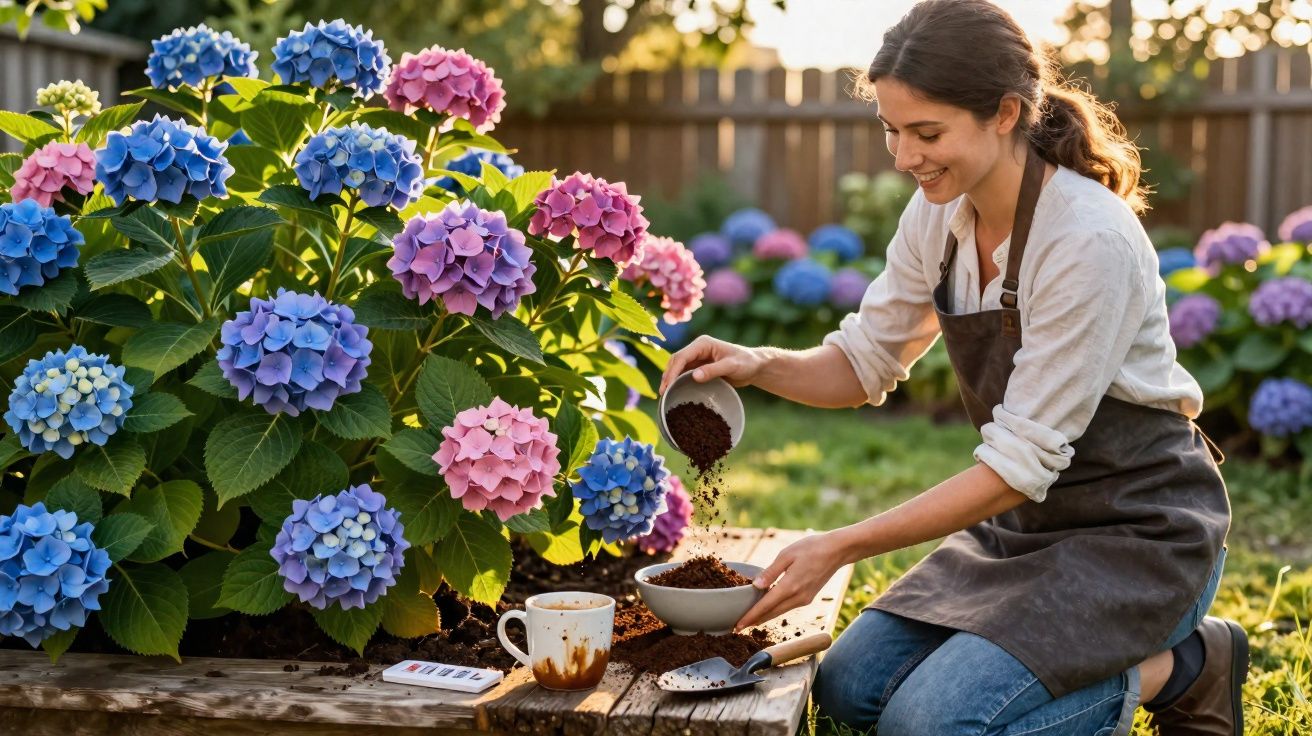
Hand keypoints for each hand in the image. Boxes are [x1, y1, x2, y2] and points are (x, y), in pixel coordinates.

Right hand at [658, 335, 763, 395]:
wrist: (755, 366)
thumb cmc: (746, 362)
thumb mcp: (731, 366)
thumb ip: (713, 370)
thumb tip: (694, 376)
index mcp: (703, 343)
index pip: (682, 356)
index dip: (672, 371)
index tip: (667, 386)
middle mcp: (697, 349)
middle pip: (676, 361)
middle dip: (667, 376)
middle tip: (662, 393)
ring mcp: (698, 358)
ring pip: (678, 367)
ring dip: (670, 379)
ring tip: (664, 394)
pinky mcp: (700, 367)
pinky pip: (685, 373)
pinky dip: (678, 381)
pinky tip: (674, 391)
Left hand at [734, 531, 849, 631]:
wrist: (837, 551)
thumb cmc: (811, 548)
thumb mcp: (786, 555)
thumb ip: (770, 572)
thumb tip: (755, 586)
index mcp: (790, 586)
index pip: (765, 606)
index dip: (750, 617)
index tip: (738, 625)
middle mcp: (798, 597)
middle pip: (771, 614)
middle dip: (754, 621)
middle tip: (738, 627)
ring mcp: (804, 599)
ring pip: (780, 612)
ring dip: (765, 617)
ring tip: (749, 620)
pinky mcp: (808, 598)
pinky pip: (788, 607)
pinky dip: (775, 610)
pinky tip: (768, 608)